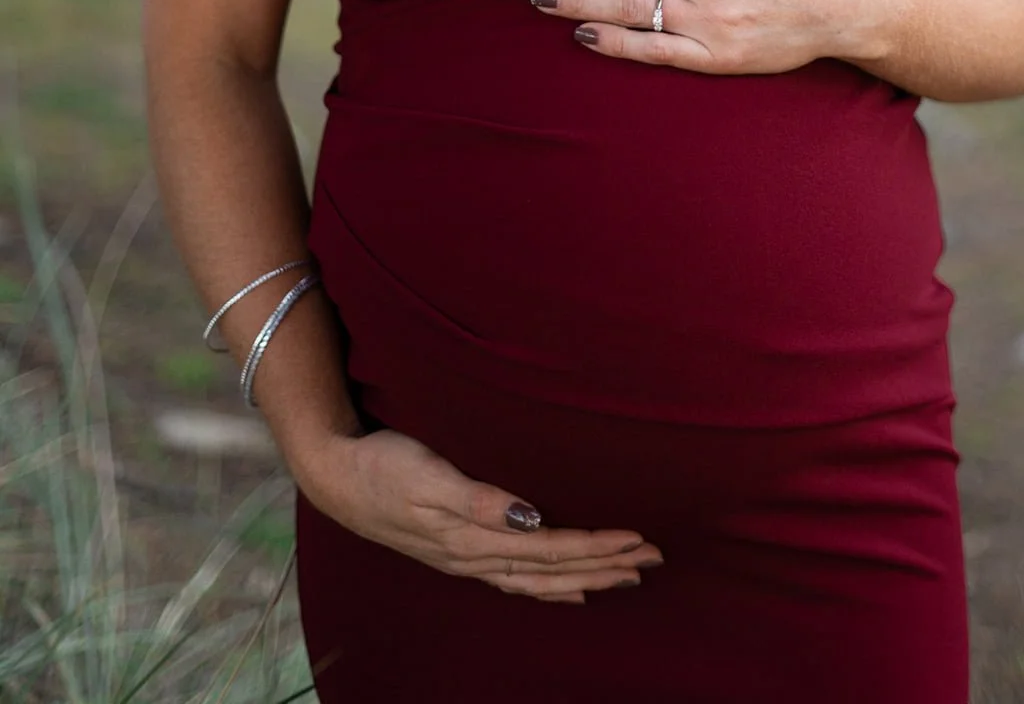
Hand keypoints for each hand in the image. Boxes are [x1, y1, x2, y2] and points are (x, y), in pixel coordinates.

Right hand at [295, 428, 662, 603]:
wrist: (336, 476)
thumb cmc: (383, 465)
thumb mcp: (428, 474)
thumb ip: (478, 499)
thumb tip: (530, 516)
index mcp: (473, 537)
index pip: (550, 548)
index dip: (596, 545)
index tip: (638, 538)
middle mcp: (475, 555)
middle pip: (553, 569)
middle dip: (605, 564)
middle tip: (654, 557)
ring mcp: (467, 557)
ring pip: (539, 578)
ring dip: (585, 575)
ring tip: (627, 573)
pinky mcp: (458, 550)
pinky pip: (516, 580)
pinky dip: (549, 587)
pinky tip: (569, 590)